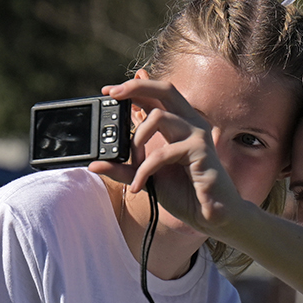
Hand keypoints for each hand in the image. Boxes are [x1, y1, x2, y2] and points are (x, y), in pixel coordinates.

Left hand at [92, 78, 248, 236]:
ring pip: (158, 118)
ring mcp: (197, 134)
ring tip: (133, 168)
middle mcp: (191, 123)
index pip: (157, 95)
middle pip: (165, 89)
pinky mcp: (200, 150)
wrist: (208, 215)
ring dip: (136, 142)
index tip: (108, 91)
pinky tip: (139, 185)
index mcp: (180, 123)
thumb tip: (95, 163)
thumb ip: (124, 166)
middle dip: (136, 87)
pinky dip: (144, 170)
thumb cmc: (184, 193)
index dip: (134, 87)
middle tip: (113, 95)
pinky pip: (162, 152)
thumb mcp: (146, 176)